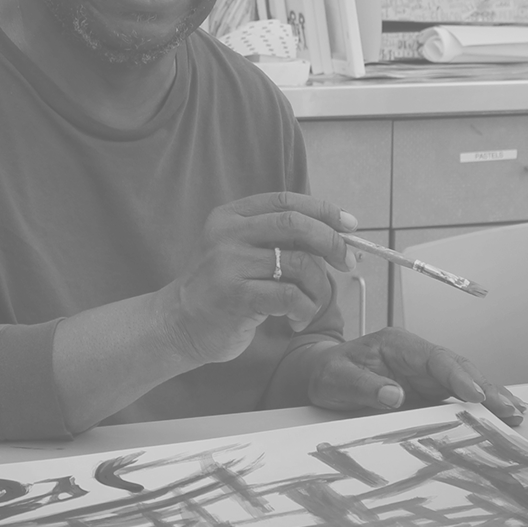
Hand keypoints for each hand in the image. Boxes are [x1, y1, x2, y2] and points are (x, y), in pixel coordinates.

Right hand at [157, 192, 354, 366]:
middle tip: (348, 262)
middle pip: (296, 224)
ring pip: (299, 264)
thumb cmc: (221, 291)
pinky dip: (304, 310)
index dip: (324, 210)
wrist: (178, 325)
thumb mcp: (240, 253)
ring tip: (311, 305)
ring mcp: (229, 264)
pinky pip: (290, 296)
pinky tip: (294, 321)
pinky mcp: (235, 296)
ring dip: (318, 288)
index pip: (287, 201)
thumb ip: (275, 240)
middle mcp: (228, 234)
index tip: (350, 225)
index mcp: (231, 216)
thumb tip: (336, 236)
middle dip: (332, 242)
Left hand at [303, 327, 524, 424]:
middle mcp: (418, 357)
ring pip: (464, 383)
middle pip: (460, 368)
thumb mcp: (337, 379)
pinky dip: (478, 407)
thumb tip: (394, 396)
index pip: (436, 358)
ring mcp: (425, 373)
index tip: (477, 395)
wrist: (322, 375)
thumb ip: (364, 386)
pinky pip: (456, 397)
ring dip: (490, 398)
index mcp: (399, 344)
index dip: (459, 376)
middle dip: (487, 388)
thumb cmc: (329, 373)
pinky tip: (499, 418)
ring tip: (516, 416)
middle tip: (511, 410)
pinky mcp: (427, 390)